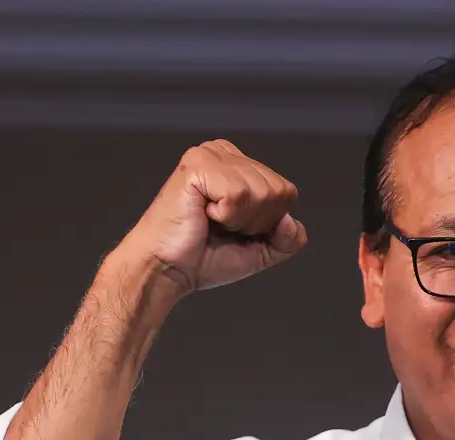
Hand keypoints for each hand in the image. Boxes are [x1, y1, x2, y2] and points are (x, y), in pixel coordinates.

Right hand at [106, 139, 306, 298]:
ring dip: (239, 221)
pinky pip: (239, 194)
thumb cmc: (200, 259)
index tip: (232, 230)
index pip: (285, 192)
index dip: (266, 223)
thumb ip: (287, 239)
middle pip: (278, 191)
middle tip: (220, 228)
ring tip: (210, 221)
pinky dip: (225, 215)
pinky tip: (202, 214)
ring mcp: (211, 154)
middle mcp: (225, 153)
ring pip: (262, 193)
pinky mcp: (198, 164)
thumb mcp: (258, 251)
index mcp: (239, 166)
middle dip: (255, 223)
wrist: (163, 271)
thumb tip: (291, 222)